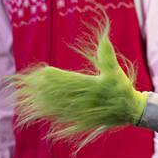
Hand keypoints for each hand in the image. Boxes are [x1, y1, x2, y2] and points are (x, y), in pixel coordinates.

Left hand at [9, 13, 147, 147]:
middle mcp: (83, 100)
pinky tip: (38, 111)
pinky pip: (60, 118)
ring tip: (27, 96)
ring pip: (56, 106)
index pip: (67, 80)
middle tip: (27, 82)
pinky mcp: (80, 119)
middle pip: (57, 93)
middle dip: (41, 88)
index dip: (53, 76)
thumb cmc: (122, 89)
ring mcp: (80, 111)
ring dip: (40, 101)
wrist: (130, 111)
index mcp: (91, 86)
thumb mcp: (116, 70)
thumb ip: (107, 55)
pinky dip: (48, 114)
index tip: (41, 71)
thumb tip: (104, 37)